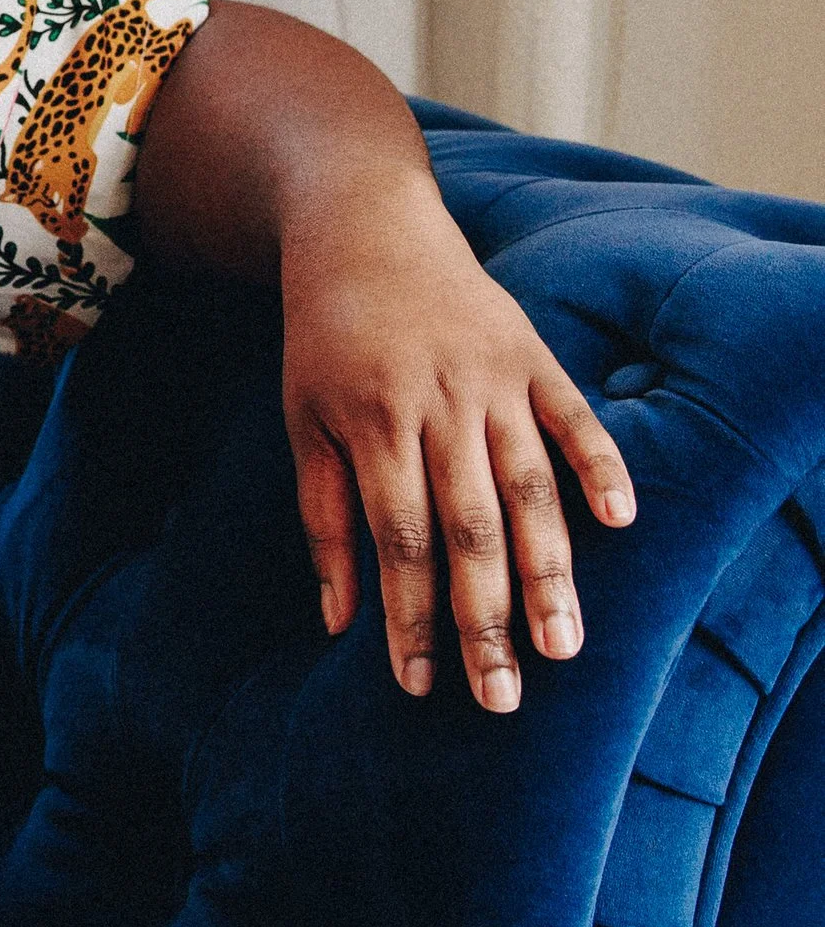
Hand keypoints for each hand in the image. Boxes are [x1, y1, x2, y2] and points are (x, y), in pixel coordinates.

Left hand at [281, 175, 635, 712]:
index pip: (400, 541)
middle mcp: (440, 405)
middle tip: (504, 697)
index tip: (420, 685)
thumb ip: (323, 519)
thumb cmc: (326, 341)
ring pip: (530, 487)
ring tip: (564, 644)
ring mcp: (494, 378)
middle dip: (486, 618)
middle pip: (471, 528)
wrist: (366, 229)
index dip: (411, 617)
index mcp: (374, 424)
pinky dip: (602, 464)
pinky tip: (624, 521)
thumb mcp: (303, 422)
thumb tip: (339, 621)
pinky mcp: (534, 354)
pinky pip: (576, 416)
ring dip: (550, 569)